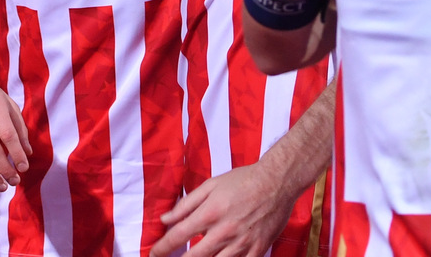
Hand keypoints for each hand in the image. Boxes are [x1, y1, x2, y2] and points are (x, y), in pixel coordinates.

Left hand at [152, 82, 335, 256]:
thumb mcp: (210, 185)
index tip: (153, 253)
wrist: (277, 182)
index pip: (178, 236)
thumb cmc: (242, 180)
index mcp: (210, 213)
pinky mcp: (257, 250)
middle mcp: (223, 231)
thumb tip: (165, 219)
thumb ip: (186, 204)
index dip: (162, 248)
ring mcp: (241, 243)